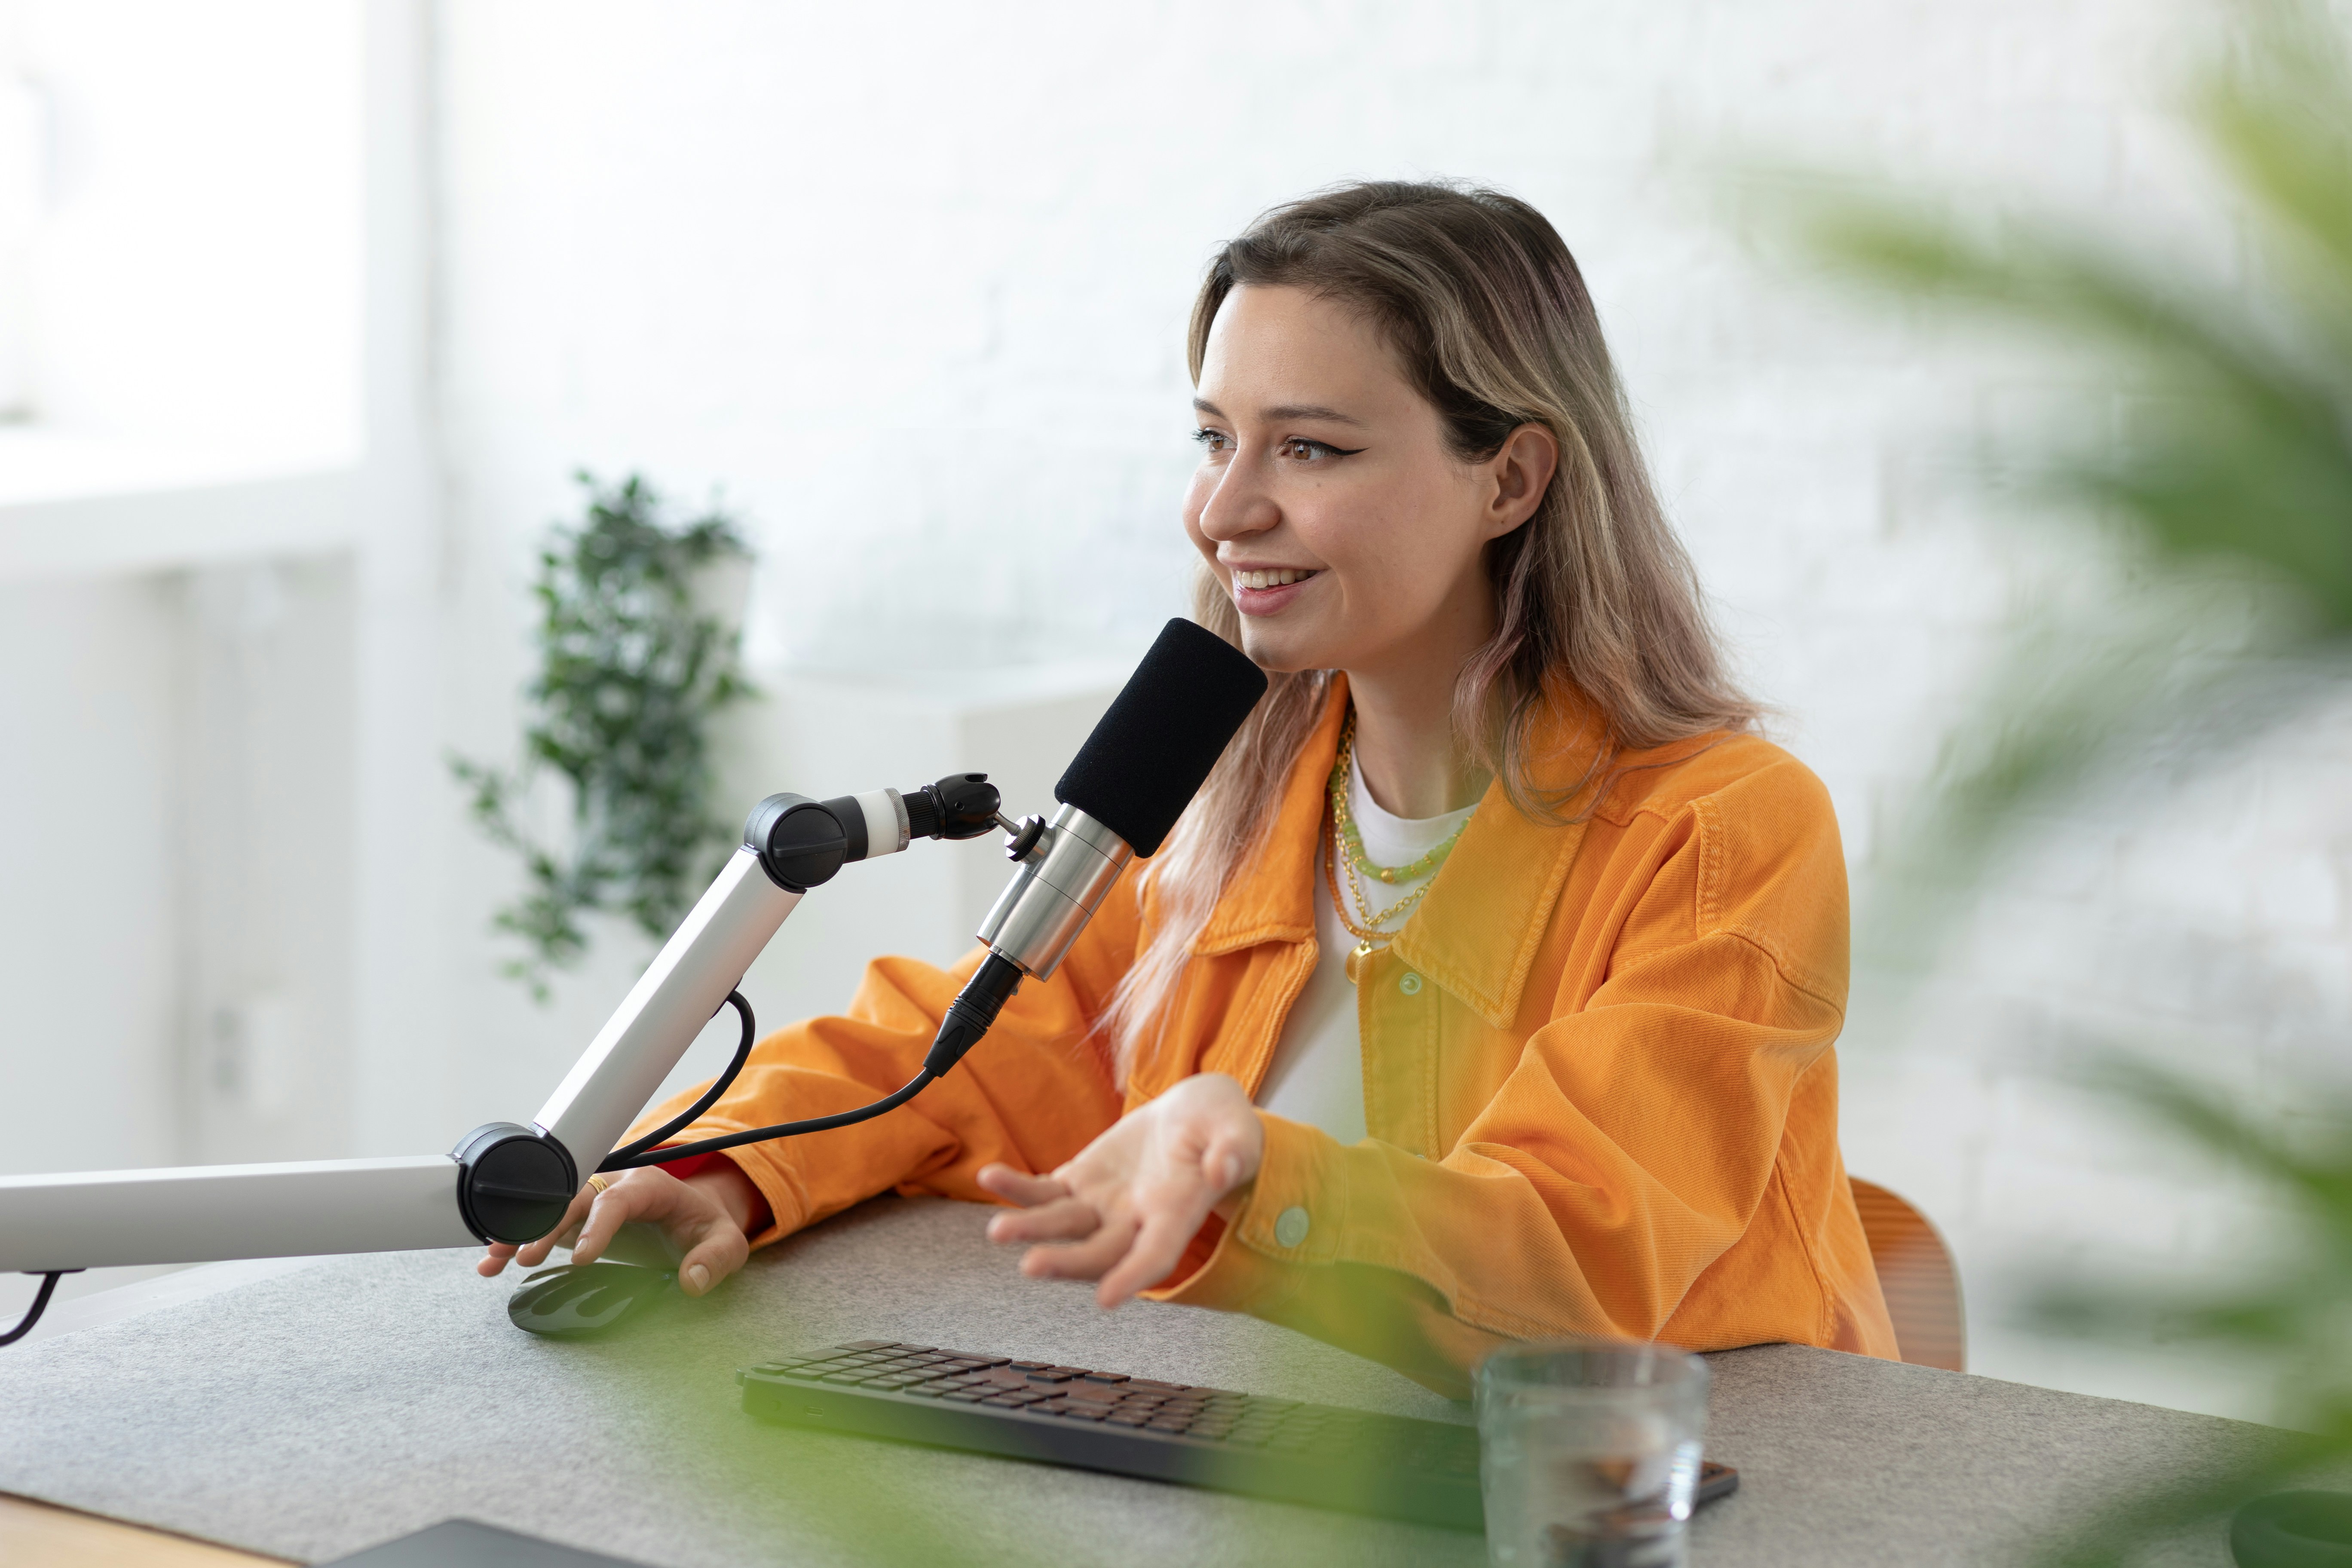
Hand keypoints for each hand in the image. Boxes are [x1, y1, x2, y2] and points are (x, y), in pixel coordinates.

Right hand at [474, 1162, 762, 1297]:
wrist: (697, 1219)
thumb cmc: (708, 1228)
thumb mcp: (727, 1242)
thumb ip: (715, 1259)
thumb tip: (691, 1281)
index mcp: (650, 1186)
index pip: (618, 1199)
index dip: (597, 1226)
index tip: (582, 1259)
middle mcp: (615, 1186)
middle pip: (574, 1198)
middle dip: (548, 1225)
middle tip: (526, 1258)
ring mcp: (592, 1202)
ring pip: (551, 1208)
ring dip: (521, 1231)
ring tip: (493, 1258)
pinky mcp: (578, 1220)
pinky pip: (544, 1225)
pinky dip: (519, 1239)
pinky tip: (493, 1258)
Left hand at [976, 1072, 1263, 1308]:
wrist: (1194, 1116)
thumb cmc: (1223, 1125)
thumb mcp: (1237, 1130)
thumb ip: (1232, 1149)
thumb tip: (1222, 1168)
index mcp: (1178, 1214)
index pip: (1156, 1255)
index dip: (1133, 1277)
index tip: (1107, 1299)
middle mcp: (1135, 1221)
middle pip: (1099, 1252)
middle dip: (1067, 1262)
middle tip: (1031, 1266)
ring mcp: (1103, 1205)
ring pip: (1064, 1226)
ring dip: (1031, 1229)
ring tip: (996, 1230)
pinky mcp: (1080, 1181)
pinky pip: (1044, 1191)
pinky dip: (1016, 1188)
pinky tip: (989, 1177)